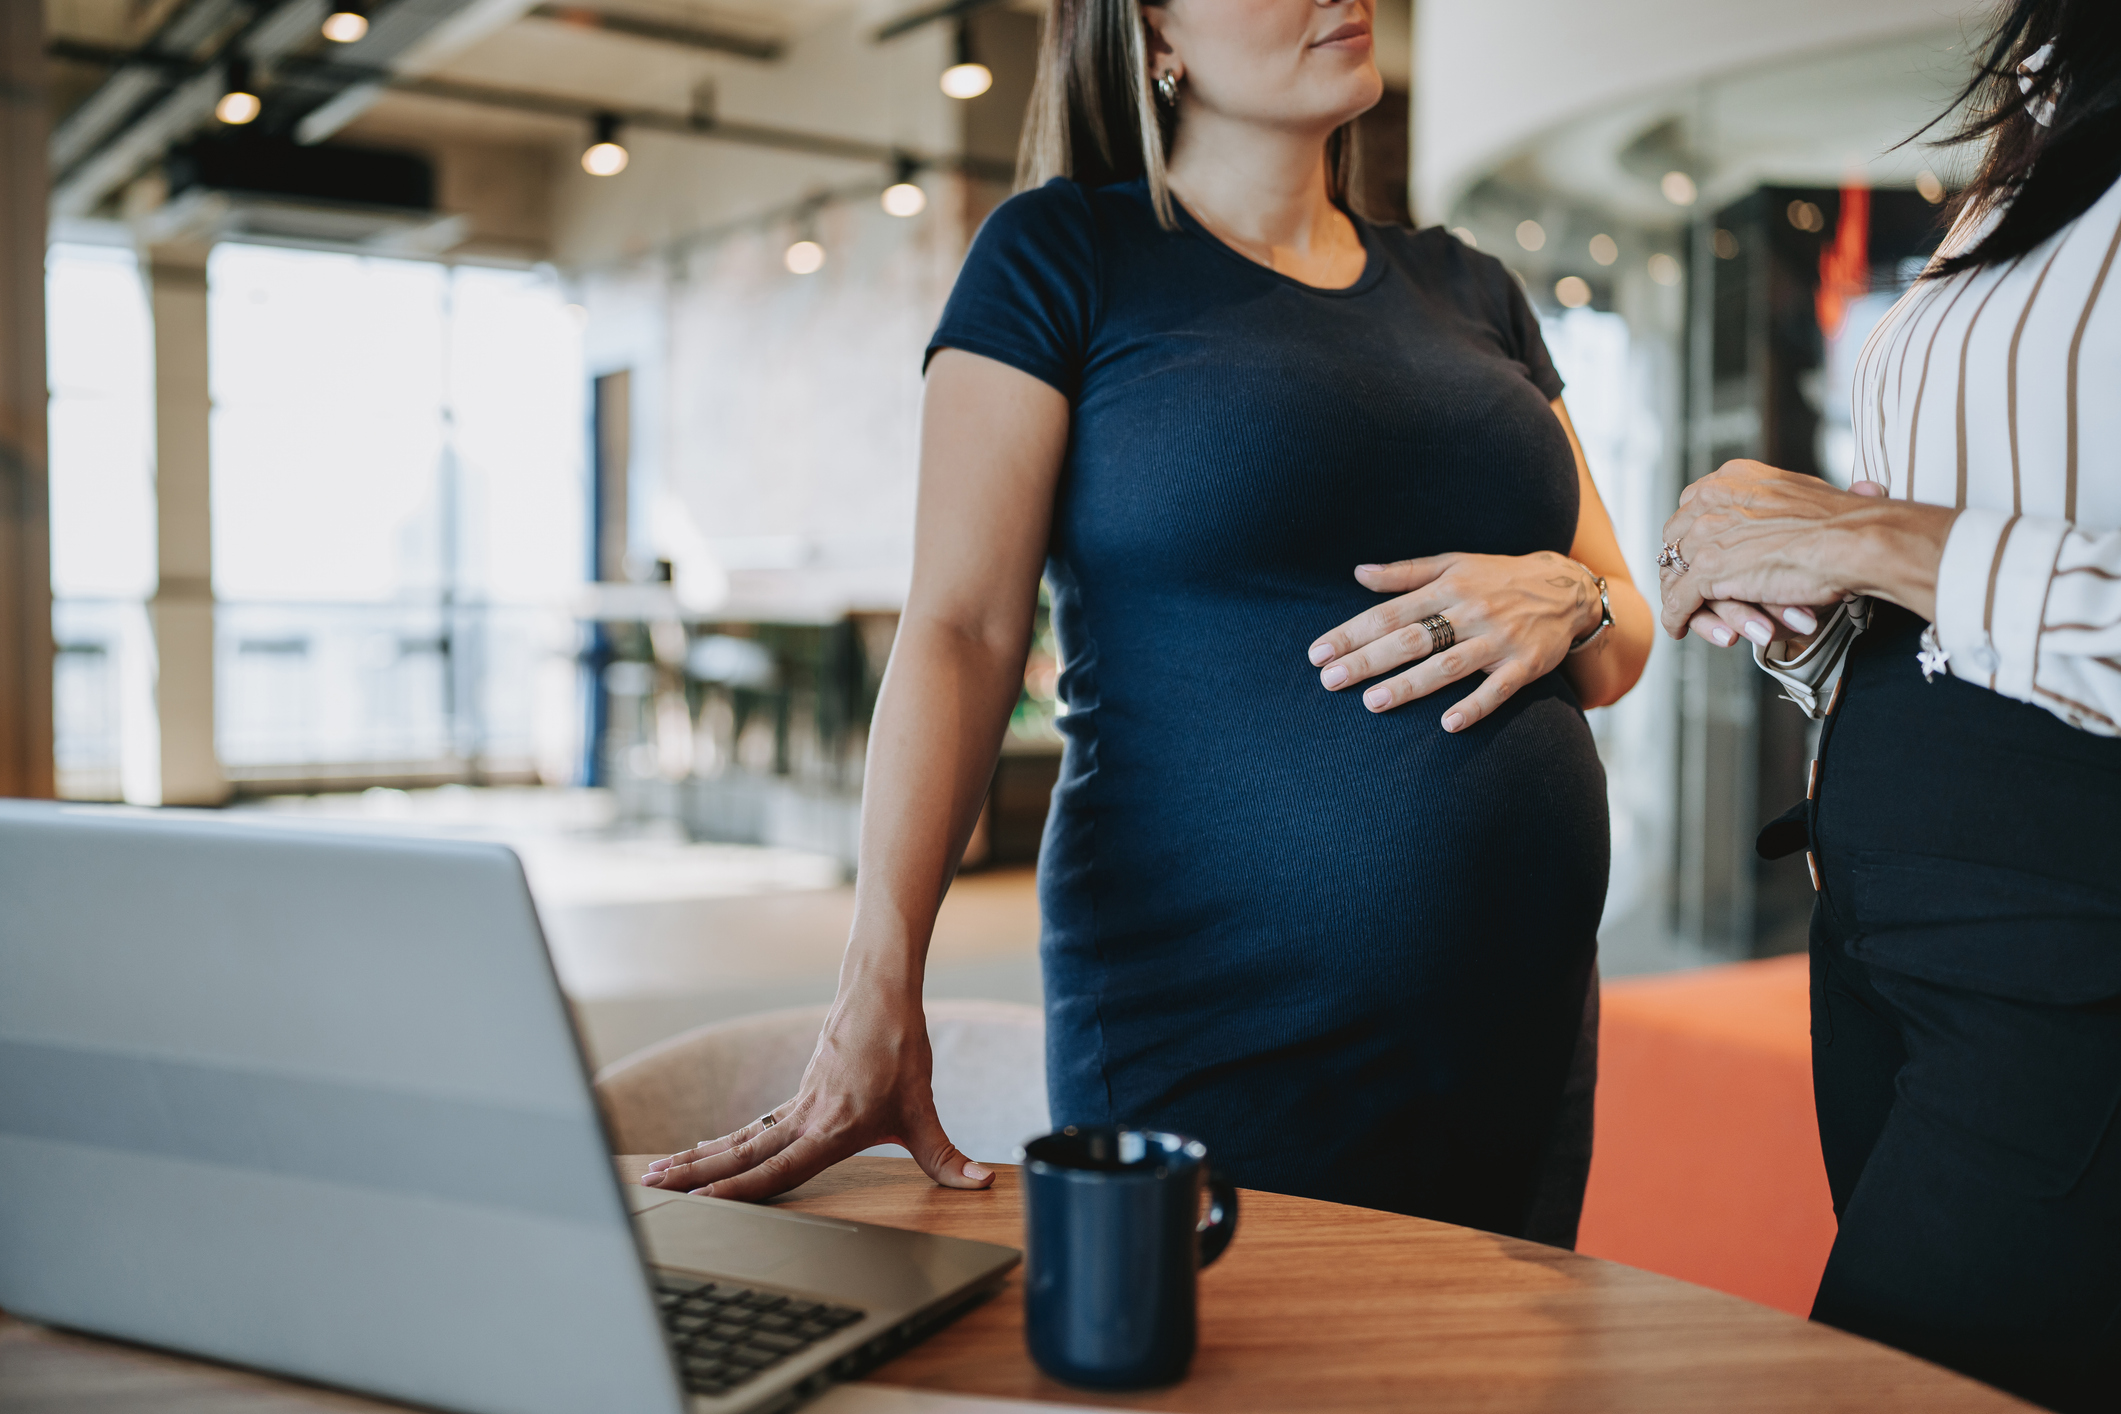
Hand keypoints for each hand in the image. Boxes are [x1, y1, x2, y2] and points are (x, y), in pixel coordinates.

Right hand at [637, 987, 992, 1201]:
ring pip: (739, 1139)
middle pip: (741, 1153)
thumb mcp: (924, 1110)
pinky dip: (723, 1144)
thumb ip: (946, 1156)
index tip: (705, 1202)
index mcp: (830, 1128)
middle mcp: (804, 1119)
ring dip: (697, 1159)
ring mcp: (796, 1106)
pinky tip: (702, 1154)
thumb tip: (980, 1186)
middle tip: (653, 1189)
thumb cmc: (900, 1048)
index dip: (741, 1188)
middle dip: (697, 1174)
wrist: (880, 991)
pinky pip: (752, 1127)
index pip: (778, 1168)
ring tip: (656, 1175)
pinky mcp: (798, 1096)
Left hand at [1306, 551, 1602, 731]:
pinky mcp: (1525, 665)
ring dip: (1410, 685)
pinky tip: (1447, 724)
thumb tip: (1358, 573)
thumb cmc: (1497, 577)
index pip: (1390, 613)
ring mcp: (1498, 640)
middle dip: (1368, 660)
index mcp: (1447, 587)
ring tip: (1372, 702)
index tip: (1318, 653)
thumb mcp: (1453, 563)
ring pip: (1448, 666)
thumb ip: (1405, 572)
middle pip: (1412, 639)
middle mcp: (1470, 612)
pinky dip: (1474, 705)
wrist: (1566, 589)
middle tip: (1329, 680)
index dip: (1352, 633)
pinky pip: (1498, 689)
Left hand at [1680, 482, 1891, 647]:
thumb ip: (1780, 501)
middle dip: (1683, 567)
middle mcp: (1713, 499)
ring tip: (1692, 615)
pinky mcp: (1709, 570)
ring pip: (1677, 573)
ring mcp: (1707, 534)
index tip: (1699, 553)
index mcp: (1733, 478)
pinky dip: (1677, 618)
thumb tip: (1810, 500)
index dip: (1693, 535)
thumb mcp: (1803, 493)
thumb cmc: (1846, 522)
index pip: (1691, 508)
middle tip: (1692, 589)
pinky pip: (1678, 600)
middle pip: (1676, 540)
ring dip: (1686, 598)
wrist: (1857, 540)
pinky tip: (1678, 629)